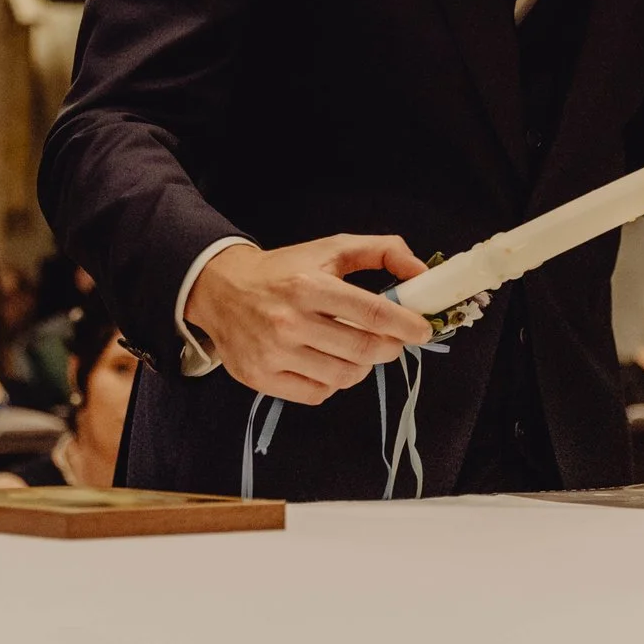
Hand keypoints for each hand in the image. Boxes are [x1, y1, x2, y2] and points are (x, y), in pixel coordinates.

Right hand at [184, 235, 431, 404]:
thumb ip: (380, 251)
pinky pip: (317, 394)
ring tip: (358, 350)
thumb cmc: (284, 271)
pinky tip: (329, 363)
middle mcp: (289, 321)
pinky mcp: (261, 378)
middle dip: (390, 348)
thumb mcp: (331, 249)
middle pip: (362, 350)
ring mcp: (273, 354)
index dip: (405, 325)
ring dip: (363, 366)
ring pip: (343, 376)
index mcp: (308, 285)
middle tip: (394, 341)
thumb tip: (420, 272)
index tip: (422, 330)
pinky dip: (333, 382)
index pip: (370, 312)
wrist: (221, 289)